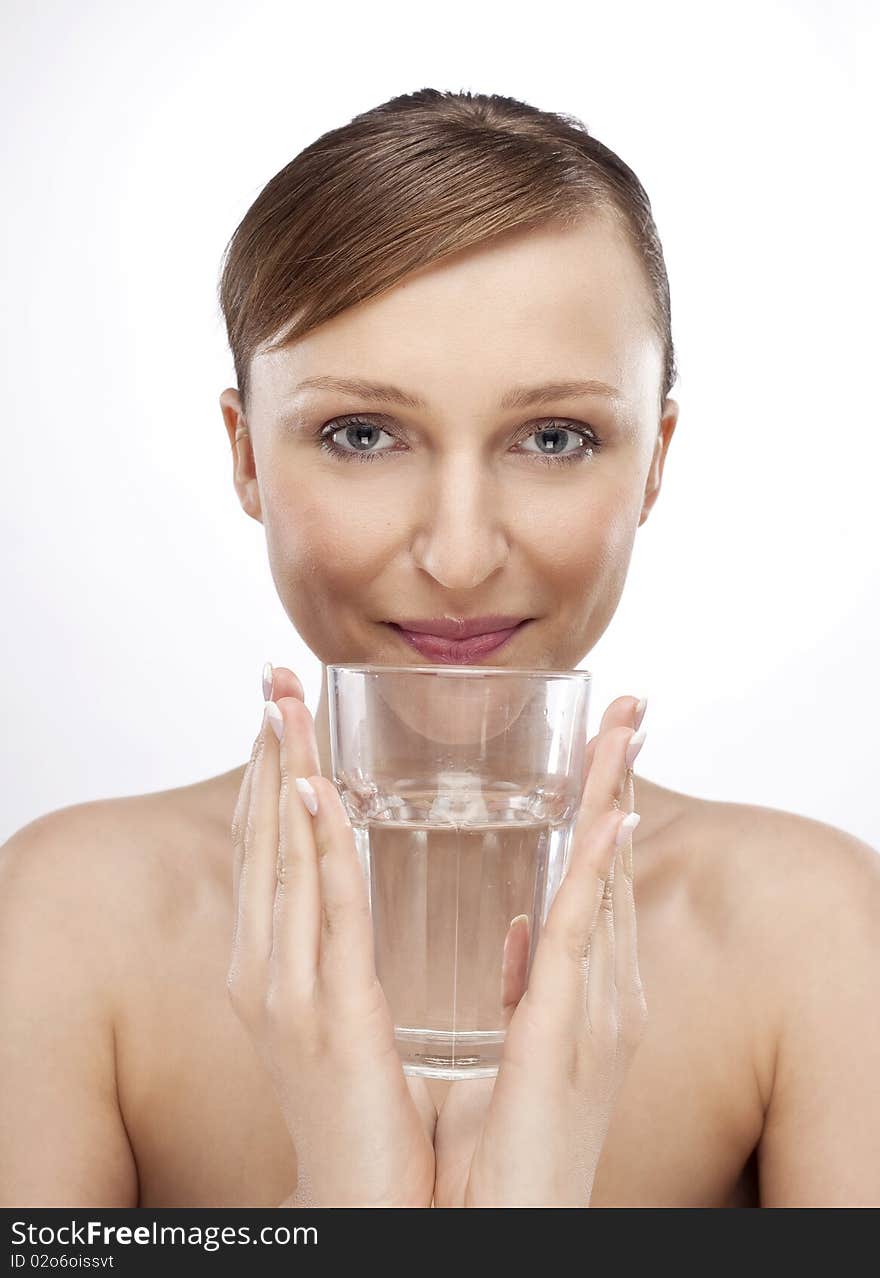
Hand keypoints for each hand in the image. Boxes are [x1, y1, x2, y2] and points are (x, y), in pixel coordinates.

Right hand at [227, 666, 435, 1206]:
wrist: (364, 1205)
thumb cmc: (362, 1112)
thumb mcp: (342, 1015)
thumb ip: (341, 951)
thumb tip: (355, 894)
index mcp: (267, 969)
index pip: (262, 850)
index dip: (265, 773)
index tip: (278, 711)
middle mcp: (260, 972)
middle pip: (262, 838)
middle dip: (268, 753)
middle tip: (275, 676)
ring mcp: (284, 993)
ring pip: (285, 858)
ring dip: (288, 773)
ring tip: (290, 704)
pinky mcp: (326, 1014)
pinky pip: (326, 910)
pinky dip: (318, 844)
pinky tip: (314, 789)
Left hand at [433, 694, 647, 1206]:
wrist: (498, 1228)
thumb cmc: (510, 1145)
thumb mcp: (525, 1045)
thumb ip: (532, 981)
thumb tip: (524, 929)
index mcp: (585, 987)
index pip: (597, 874)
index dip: (604, 802)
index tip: (606, 741)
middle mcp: (603, 989)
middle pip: (613, 863)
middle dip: (619, 781)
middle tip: (632, 704)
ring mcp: (596, 1008)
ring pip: (607, 881)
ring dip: (613, 798)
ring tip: (625, 727)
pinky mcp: (573, 1033)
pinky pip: (584, 938)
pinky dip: (600, 874)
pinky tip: (612, 820)